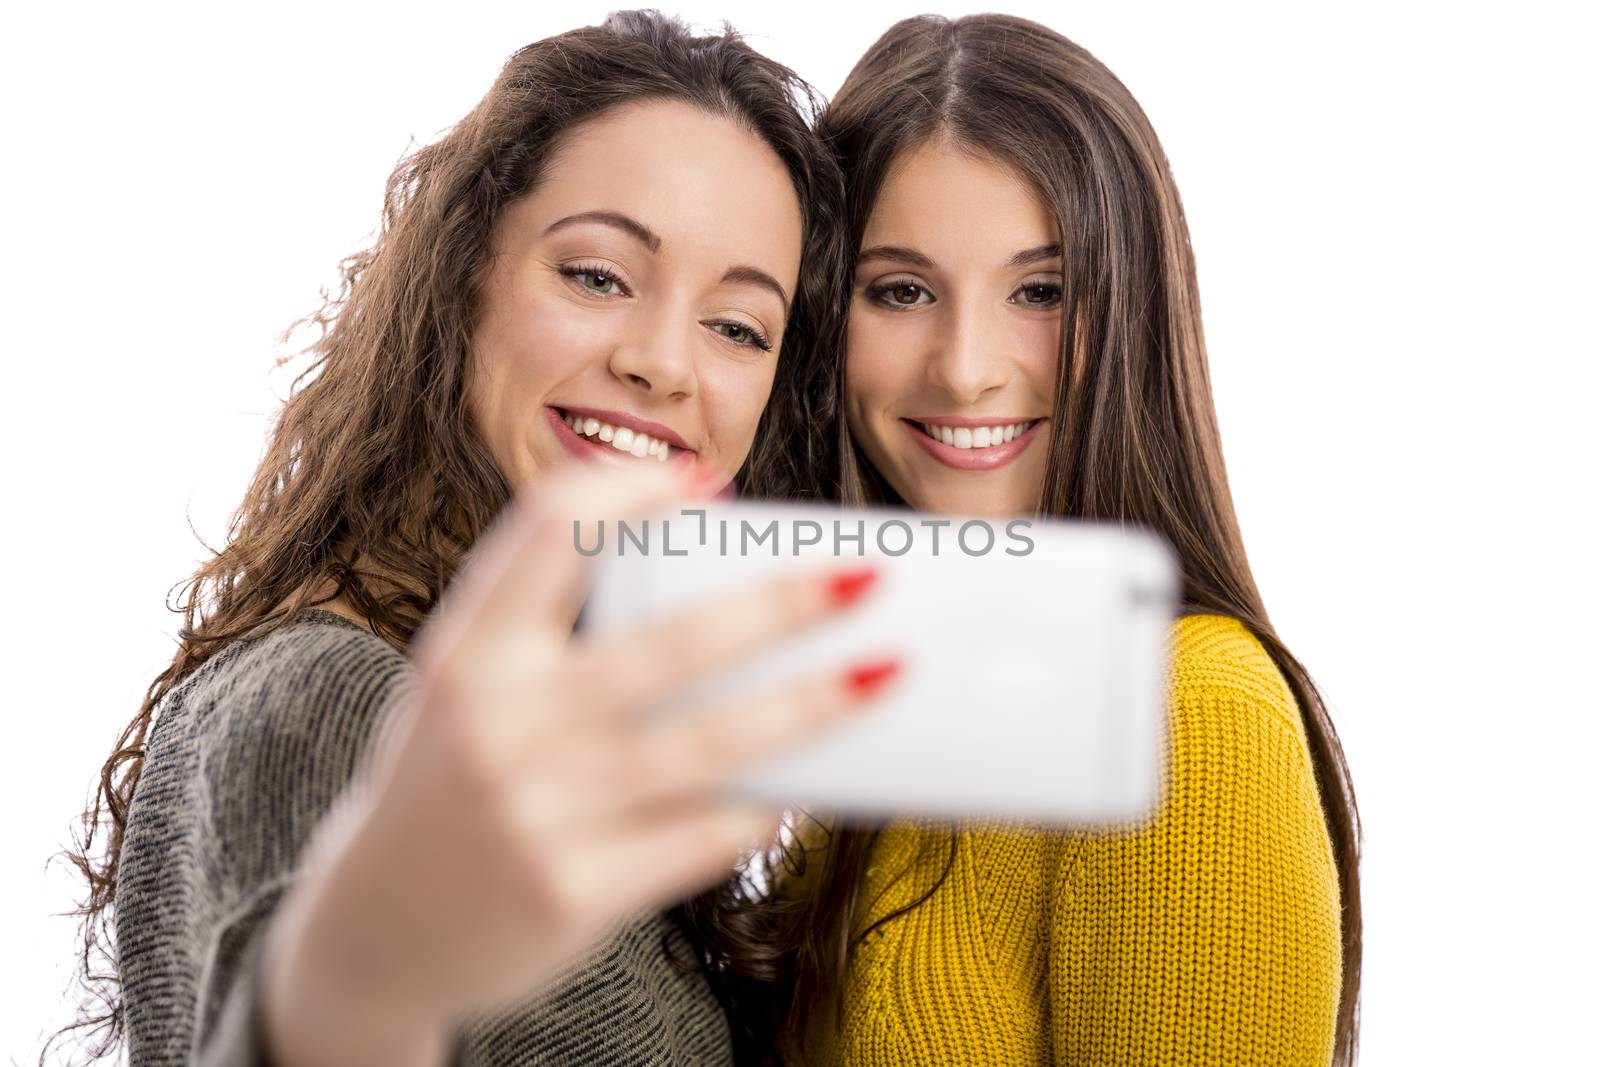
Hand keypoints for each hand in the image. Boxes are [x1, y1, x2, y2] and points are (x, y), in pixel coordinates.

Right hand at [259, 460, 894, 1065]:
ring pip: (710, 744)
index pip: (548, 532)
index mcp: (464, 654)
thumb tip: (715, 599)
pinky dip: (765, 802)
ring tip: (884, 671)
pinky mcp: (572, 893)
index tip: (702, 481)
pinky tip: (810, 779)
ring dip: (811, 704)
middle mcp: (497, 725)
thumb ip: (553, 642)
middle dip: (782, 603)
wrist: (369, 936)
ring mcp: (536, 814)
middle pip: (669, 644)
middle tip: (864, 574)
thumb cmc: (443, 788)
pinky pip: (701, 836)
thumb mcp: (462, 694)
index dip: (629, 490)